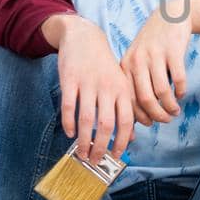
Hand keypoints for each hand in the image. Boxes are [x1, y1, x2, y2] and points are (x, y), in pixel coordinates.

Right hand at [44, 15, 134, 162]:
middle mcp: (107, 87)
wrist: (84, 37)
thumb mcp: (120, 84)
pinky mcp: (69, 80)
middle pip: (107, 124)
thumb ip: (125, 109)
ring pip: (86, 119)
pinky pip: (68, 106)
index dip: (121, 141)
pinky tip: (70, 134)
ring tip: (81, 153)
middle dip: (101, 147)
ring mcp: (88, 84)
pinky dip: (68, 123)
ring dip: (84, 140)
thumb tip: (131, 138)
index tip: (116, 156)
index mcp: (122, 89)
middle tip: (95, 161)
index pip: (126, 121)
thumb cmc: (104, 66)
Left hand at [120, 7, 192, 125]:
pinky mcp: (173, 51)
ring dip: (171, 107)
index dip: (140, 116)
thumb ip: (135, 83)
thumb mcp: (137, 60)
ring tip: (175, 111)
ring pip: (162, 92)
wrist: (169, 16)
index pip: (128, 100)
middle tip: (166, 120)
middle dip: (157, 116)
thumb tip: (139, 118)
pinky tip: (181, 94)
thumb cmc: (153, 45)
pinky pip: (178, 80)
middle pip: (146, 99)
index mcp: (125, 66)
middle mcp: (137, 61)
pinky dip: (181, 92)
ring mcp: (155, 55)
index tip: (150, 124)